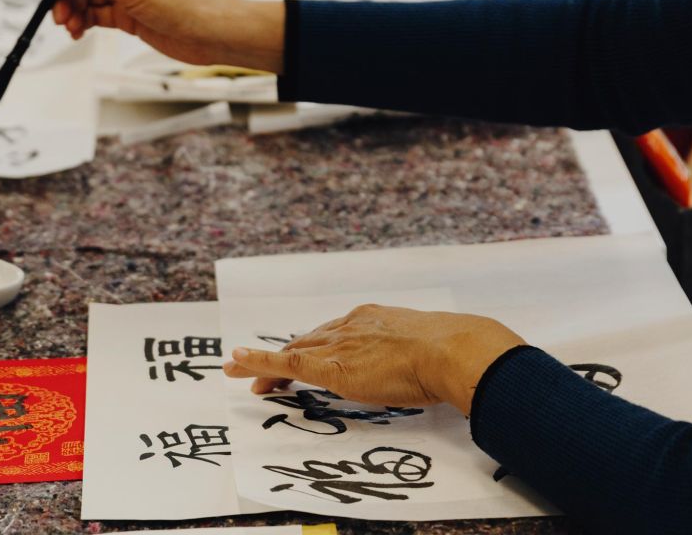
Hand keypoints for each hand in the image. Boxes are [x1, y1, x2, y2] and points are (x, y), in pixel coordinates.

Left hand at [223, 304, 526, 415]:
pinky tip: (238, 365)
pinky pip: (287, 362)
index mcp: (373, 319)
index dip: (313, 346)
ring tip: (238, 371)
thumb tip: (428, 371)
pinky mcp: (332, 366)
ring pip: (293, 350)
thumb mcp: (428, 349)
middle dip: (282, 355)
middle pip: (308, 340)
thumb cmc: (453, 354)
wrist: (453, 349)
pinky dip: (260, 362)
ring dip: (264, 362)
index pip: (334, 334)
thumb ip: (416, 356)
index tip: (301, 357)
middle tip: (256, 368)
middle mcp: (351, 326)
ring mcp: (340, 343)